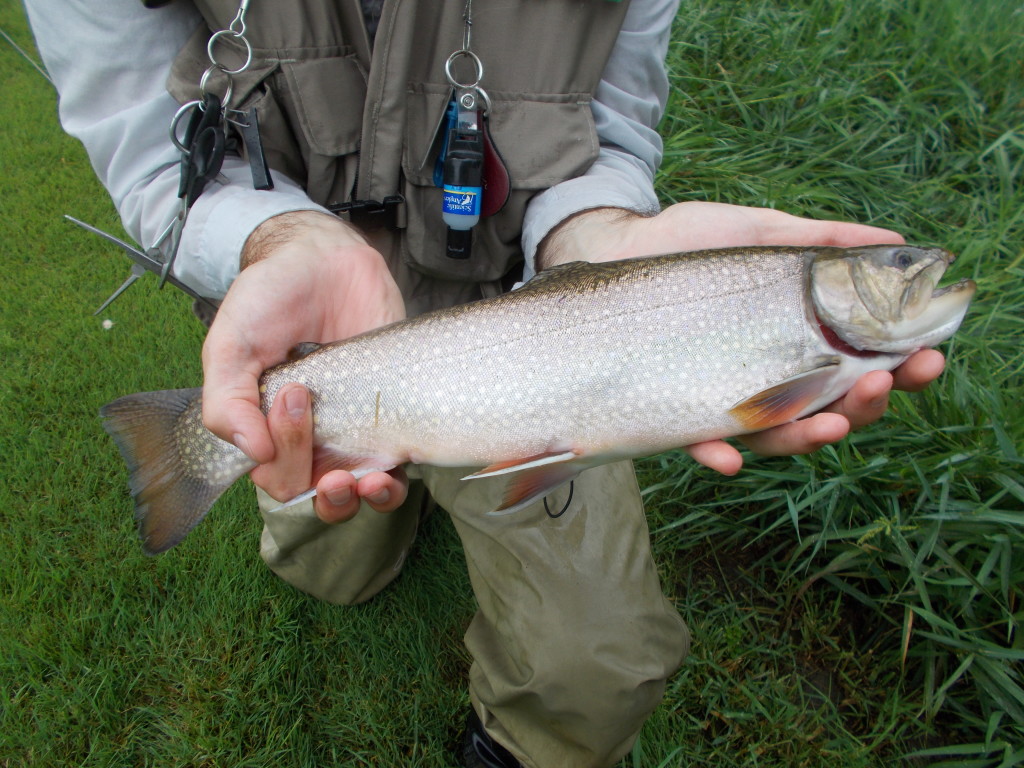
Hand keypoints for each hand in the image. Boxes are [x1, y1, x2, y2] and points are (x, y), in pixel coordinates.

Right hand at [201, 211, 408, 521]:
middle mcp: (314, 438)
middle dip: (326, 493)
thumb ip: (225, 400)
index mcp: (269, 431)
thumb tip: (253, 453)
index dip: (284, 461)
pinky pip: (402, 463)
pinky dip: (398, 478)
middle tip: (327, 447)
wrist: (322, 258)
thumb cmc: (270, 300)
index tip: (290, 398)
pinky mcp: (395, 411)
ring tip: (370, 480)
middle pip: (319, 496)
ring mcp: (357, 427)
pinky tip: (394, 465)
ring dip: (366, 499)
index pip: (276, 479)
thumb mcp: (231, 344)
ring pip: (362, 491)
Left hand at [538, 202, 945, 473]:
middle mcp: (766, 378)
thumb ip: (820, 242)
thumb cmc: (689, 242)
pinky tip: (730, 458)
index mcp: (794, 342)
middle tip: (882, 384)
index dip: (900, 370)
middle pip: (830, 408)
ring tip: (832, 425)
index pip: (859, 366)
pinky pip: (699, 442)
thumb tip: (898, 244)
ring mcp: (723, 397)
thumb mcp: (758, 232)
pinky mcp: (676, 409)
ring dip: (807, 438)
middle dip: (865, 406)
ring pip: (776, 437)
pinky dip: (717, 454)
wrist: (615, 246)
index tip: (929, 357)